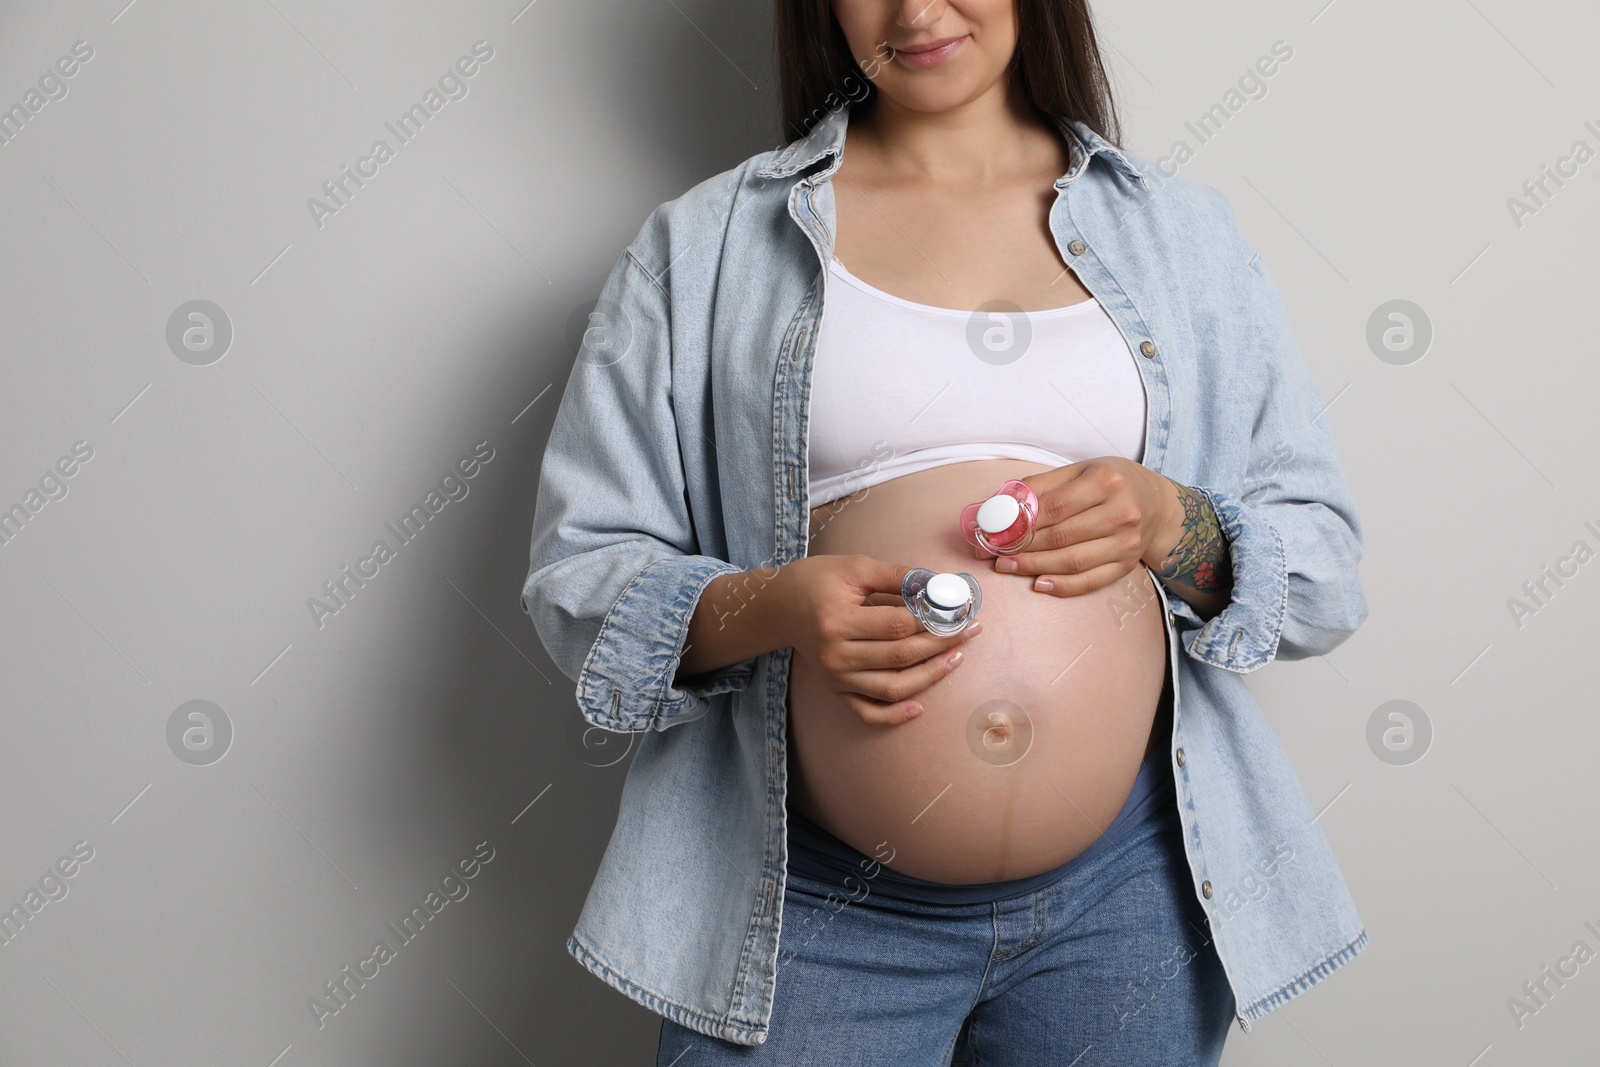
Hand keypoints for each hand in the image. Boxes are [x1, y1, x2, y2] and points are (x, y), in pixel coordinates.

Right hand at [780, 554, 980, 724]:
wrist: (779, 606)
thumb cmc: (818, 580)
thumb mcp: (856, 568)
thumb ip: (898, 576)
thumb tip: (941, 585)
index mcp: (837, 621)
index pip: (898, 625)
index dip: (935, 618)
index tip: (960, 610)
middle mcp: (835, 655)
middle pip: (901, 656)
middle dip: (942, 643)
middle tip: (969, 630)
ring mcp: (835, 678)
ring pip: (892, 688)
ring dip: (930, 676)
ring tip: (957, 658)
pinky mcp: (836, 690)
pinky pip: (867, 713)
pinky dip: (894, 716)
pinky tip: (919, 707)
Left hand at [974, 458, 1182, 596]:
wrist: (1156, 504)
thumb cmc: (1111, 483)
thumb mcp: (1080, 471)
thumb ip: (1041, 486)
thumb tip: (1000, 504)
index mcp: (1107, 481)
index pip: (1054, 507)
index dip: (1020, 522)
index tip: (994, 530)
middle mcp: (1121, 512)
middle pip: (1061, 536)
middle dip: (1021, 547)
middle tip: (992, 552)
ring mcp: (1127, 543)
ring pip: (1072, 561)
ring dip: (1034, 567)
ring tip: (1006, 566)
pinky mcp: (1127, 565)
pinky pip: (1091, 581)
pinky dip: (1063, 586)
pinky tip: (1038, 584)